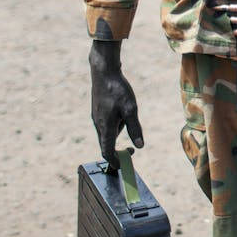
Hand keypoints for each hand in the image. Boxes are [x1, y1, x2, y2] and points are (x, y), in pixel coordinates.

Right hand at [89, 41, 143, 169]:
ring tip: (127, 112)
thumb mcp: (131, 109)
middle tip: (132, 148)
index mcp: (105, 127)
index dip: (114, 161)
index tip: (123, 164)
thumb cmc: (118, 90)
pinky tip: (121, 108)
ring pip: (107, 132)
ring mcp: (96, 117)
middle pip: (107, 144)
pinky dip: (115, 123)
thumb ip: (134, 129)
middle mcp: (98, 124)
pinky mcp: (97, 110)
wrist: (104, 72)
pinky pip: (106, 123)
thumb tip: (141, 146)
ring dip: (118, 131)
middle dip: (118, 148)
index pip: (107, 152)